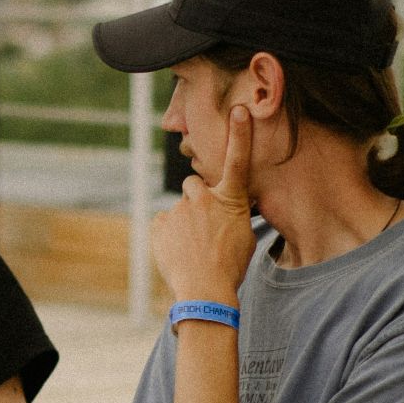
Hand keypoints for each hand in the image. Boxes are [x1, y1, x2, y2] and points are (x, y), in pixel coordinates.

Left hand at [151, 105, 256, 303]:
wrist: (205, 291)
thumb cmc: (230, 267)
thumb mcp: (244, 236)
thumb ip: (232, 214)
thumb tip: (223, 210)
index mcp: (230, 200)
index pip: (237, 161)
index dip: (240, 134)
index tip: (240, 110)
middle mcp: (203, 198)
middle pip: (193, 184)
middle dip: (196, 198)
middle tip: (202, 226)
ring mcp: (179, 210)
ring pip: (179, 209)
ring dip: (183, 221)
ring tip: (191, 248)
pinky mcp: (159, 223)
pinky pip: (162, 223)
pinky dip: (167, 235)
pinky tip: (177, 252)